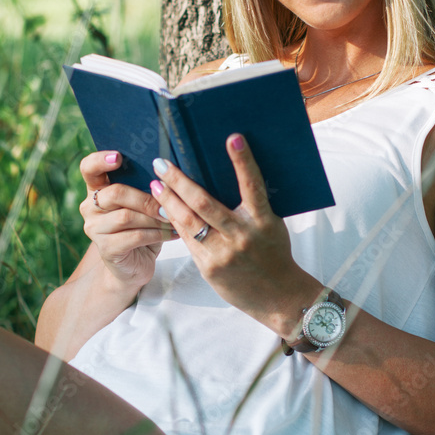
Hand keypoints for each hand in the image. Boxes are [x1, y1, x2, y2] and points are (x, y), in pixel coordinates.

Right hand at [79, 151, 178, 291]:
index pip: (89, 168)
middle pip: (115, 193)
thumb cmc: (143, 226)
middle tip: (169, 202)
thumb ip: (147, 186)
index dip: (100, 160)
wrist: (134, 265)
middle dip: (146, 197)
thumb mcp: (143, 203)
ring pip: (127, 216)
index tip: (119, 157)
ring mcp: (94, 229)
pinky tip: (173, 233)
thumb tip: (169, 170)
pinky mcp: (106, 249)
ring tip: (175, 219)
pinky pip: (135, 236)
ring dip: (155, 218)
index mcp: (97, 189)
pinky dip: (158, 233)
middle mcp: (90, 207)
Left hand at [148, 134, 320, 334]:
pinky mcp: (209, 267)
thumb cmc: (275, 253)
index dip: (243, 162)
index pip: (253, 186)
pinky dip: (175, 222)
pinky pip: (187, 240)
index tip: (233, 138)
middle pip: (205, 203)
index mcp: (263, 221)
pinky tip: (164, 209)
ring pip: (189, 222)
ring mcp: (223, 253)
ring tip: (156, 184)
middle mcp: (242, 236)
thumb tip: (227, 176)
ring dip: (169, 200)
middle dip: (180, 181)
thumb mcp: (271, 225)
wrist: (279, 296)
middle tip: (163, 163)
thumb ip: (252, 205)